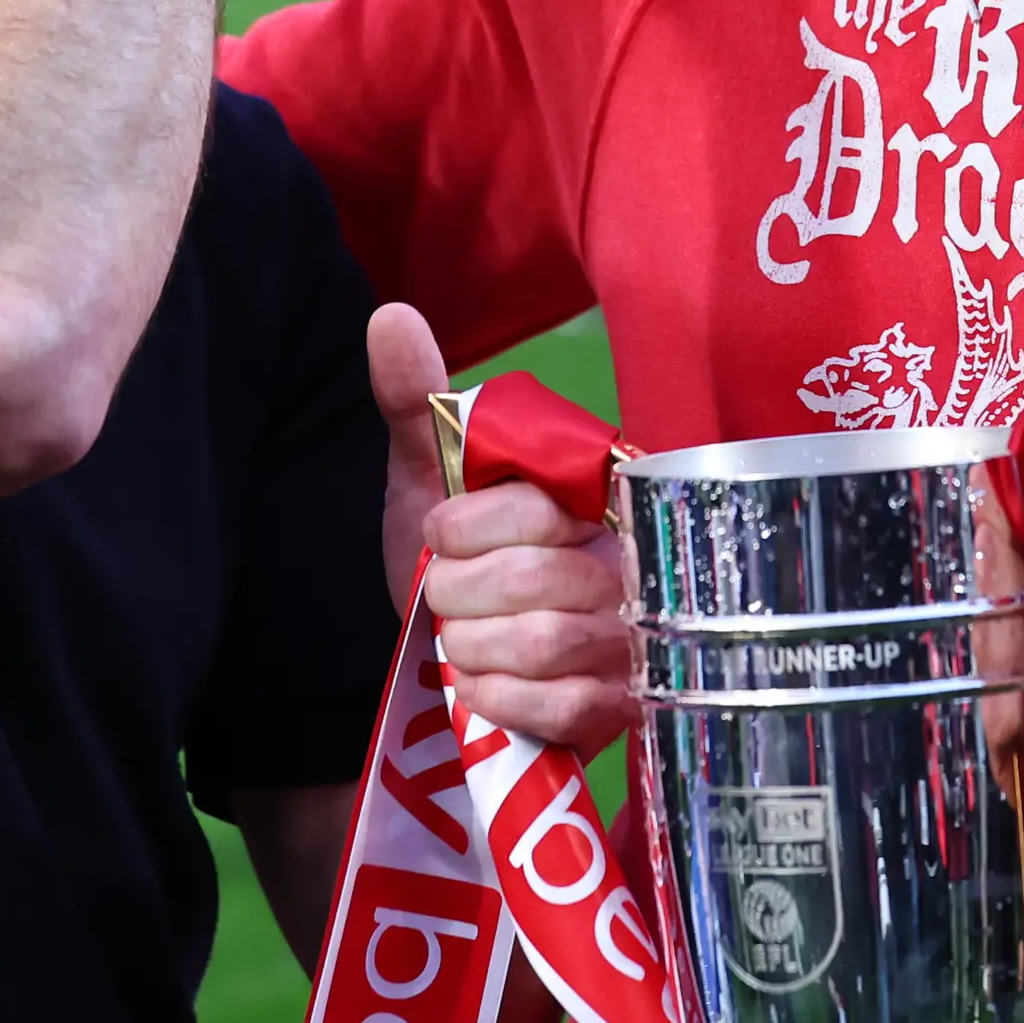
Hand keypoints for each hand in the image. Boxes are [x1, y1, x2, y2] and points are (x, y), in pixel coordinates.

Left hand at [368, 303, 634, 754]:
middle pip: (533, 578)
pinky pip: (556, 705)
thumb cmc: (455, 563)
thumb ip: (415, 403)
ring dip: (472, 645)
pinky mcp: (622, 706)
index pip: (534, 505)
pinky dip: (496, 696)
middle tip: (446, 598)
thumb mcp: (427, 482)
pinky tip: (483, 684)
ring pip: (541, 641)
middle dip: (456, 594)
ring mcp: (634, 638)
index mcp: (592, 493)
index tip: (439, 537)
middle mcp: (630, 561)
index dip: (463, 528)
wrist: (448, 668)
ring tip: (463, 639)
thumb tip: (389, 315)